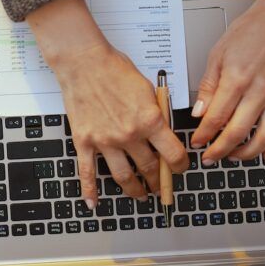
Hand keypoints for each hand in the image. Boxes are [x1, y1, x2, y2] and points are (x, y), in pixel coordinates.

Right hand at [27, 0, 187, 207]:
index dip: (180, 166)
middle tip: (160, 185)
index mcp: (150, 121)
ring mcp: (105, 141)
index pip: (173, 154)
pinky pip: (87, 172)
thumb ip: (156, 114)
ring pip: (124, 176)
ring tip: (140, 195)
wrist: (84, 62)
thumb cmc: (114, 68)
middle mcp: (129, 135)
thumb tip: (162, 132)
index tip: (179, 169)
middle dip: (158, 181)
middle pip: (149, 168)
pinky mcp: (84, 142)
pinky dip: (90, 191)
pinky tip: (93, 203)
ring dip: (135, 190)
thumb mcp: (148, 88)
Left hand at [190, 0, 264, 162]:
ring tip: (233, 156)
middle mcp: (261, 90)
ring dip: (247, 153)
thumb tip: (199, 112)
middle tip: (209, 157)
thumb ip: (208, 86)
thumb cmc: (250, 32)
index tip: (197, 142)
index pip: (216, 117)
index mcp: (238, 78)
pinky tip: (264, 152)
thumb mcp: (217, 54)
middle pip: (238, 132)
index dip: (203, 134)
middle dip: (219, 150)